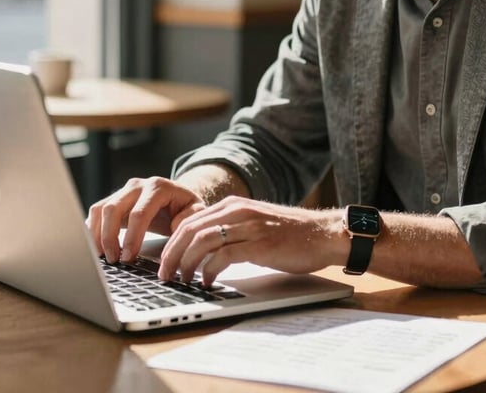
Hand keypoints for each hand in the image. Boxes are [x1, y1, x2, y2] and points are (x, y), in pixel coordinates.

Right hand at [87, 176, 205, 263]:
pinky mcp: (113, 198)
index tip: (128, 257)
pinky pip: (96, 212)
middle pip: (114, 208)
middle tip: (113, 260)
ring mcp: (123, 190)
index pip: (139, 213)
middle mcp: (138, 185)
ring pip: (101, 209)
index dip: (132, 237)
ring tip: (103, 257)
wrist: (176, 196)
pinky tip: (96, 247)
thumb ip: (188, 219)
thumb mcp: (195, 211)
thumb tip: (174, 229)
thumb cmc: (185, 207)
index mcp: (158, 187)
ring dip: (98, 235)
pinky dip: (93, 230)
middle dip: (110, 237)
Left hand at [158, 196, 344, 285]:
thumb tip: (200, 252)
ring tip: (182, 280)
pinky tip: (207, 281)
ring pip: (202, 241)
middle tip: (165, 275)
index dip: (171, 243)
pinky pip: (224, 256)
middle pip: (190, 229)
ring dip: (186, 263)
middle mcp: (238, 211)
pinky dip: (209, 270)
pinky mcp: (260, 244)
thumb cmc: (289, 233)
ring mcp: (249, 226)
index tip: (163, 262)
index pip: (189, 220)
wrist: (322, 234)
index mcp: (233, 205)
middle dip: (171, 254)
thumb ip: (229, 229)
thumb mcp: (253, 224)